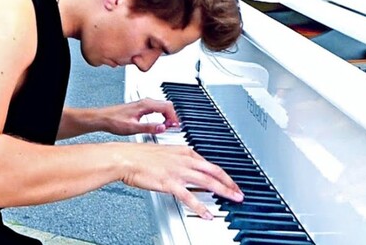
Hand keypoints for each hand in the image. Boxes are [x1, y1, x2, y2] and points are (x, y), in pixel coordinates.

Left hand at [101, 98, 179, 135]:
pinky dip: (162, 115)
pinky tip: (160, 123)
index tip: (176, 126)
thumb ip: (149, 127)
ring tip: (168, 126)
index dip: (174, 117)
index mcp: (145, 105)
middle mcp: (145, 102)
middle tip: (174, 127)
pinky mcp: (141, 107)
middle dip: (173, 116)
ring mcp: (143, 104)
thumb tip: (162, 128)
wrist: (102, 118)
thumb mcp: (133, 128)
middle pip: (166, 105)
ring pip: (162, 106)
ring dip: (167, 115)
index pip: (167, 107)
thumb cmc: (113, 121)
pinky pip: (156, 108)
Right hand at [118, 142, 243, 218]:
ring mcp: (178, 171)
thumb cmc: (139, 155)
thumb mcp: (164, 153)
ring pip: (208, 182)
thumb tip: (186, 168)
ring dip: (223, 191)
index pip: (210, 164)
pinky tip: (208, 214)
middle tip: (239, 192)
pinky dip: (200, 207)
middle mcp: (185, 160)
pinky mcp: (170, 183)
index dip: (223, 174)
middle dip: (230, 183)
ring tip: (233, 200)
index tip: (229, 182)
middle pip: (214, 172)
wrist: (126, 158)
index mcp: (184, 152)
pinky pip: (189, 197)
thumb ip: (178, 160)